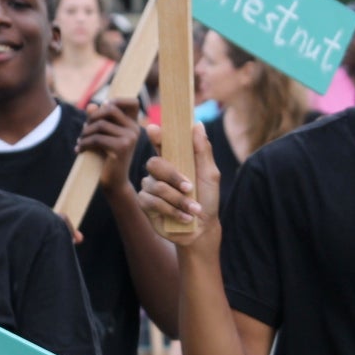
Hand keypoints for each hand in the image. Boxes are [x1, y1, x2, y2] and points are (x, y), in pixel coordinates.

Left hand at [78, 96, 143, 194]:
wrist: (114, 183)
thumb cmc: (107, 159)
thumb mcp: (103, 136)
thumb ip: (98, 119)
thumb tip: (91, 105)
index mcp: (133, 125)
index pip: (132, 102)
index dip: (116, 100)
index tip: (101, 110)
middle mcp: (135, 130)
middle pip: (110, 109)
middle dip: (93, 117)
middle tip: (84, 130)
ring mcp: (130, 138)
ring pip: (101, 124)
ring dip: (85, 132)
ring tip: (80, 141)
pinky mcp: (121, 148)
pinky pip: (97, 138)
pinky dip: (84, 143)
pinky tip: (79, 150)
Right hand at [135, 122, 218, 245]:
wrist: (201, 229)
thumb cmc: (206, 200)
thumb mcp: (209, 175)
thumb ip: (203, 150)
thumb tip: (197, 125)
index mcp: (174, 160)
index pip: (161, 142)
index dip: (156, 135)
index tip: (154, 129)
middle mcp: (159, 172)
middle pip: (154, 163)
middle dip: (173, 176)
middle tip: (189, 187)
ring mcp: (150, 187)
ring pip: (157, 186)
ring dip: (178, 200)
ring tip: (193, 210)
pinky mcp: (144, 204)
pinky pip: (151, 201)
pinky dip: (171, 210)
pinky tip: (183, 217)